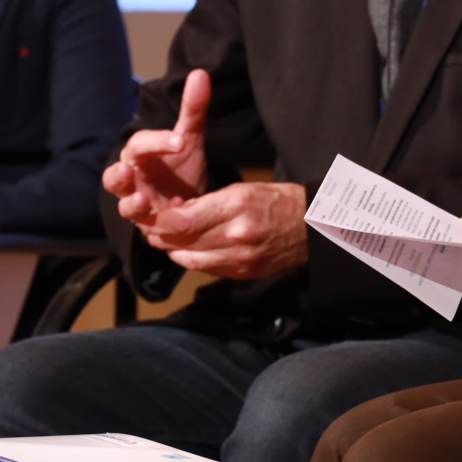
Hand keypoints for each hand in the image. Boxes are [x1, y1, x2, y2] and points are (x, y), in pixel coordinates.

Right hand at [103, 68, 211, 223]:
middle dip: (117, 176)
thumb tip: (199, 73)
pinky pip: (147, 229)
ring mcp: (137, 206)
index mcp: (139, 155)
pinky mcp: (149, 228)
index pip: (140, 144)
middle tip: (127, 171)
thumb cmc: (180, 166)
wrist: (189, 199)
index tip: (180, 141)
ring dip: (131, 205)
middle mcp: (131, 181)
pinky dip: (158, 227)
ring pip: (124, 207)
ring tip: (143, 201)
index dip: (157, 142)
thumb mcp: (190, 138)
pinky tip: (176, 218)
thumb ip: (193, 109)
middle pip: (113, 178)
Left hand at [135, 180, 309, 278]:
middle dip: (160, 235)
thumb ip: (209, 203)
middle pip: (181, 242)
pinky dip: (191, 259)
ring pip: (189, 259)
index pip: (181, 221)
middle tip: (150, 226)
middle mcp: (236, 236)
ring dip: (173, 249)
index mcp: (235, 208)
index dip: (158, 220)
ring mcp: (240, 259)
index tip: (148, 213)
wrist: (314, 228)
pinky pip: (206, 269)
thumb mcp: (245, 189)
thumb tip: (177, 213)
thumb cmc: (279, 201)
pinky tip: (188, 249)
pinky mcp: (243, 273)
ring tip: (166, 237)